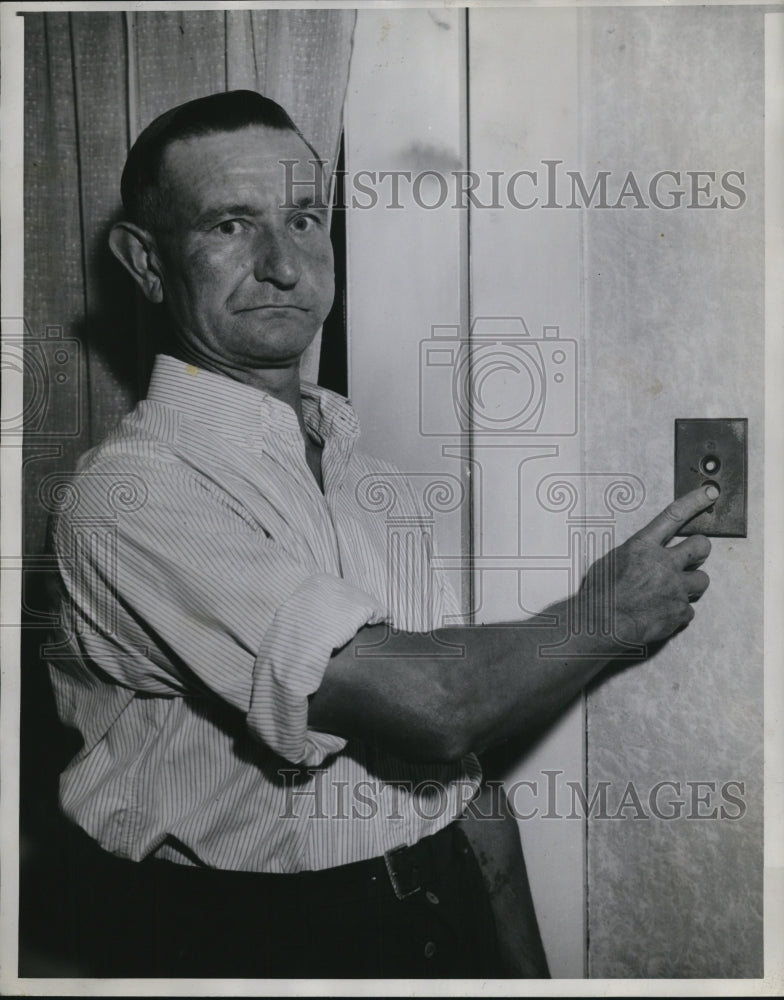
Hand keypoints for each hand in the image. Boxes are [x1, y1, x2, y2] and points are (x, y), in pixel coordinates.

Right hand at [581, 485, 714, 646]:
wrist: (599, 625)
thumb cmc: (598, 595)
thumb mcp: (609, 562)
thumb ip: (634, 555)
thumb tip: (642, 555)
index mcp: (642, 547)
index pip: (674, 516)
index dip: (695, 502)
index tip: (710, 493)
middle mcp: (663, 564)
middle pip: (701, 547)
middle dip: (699, 550)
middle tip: (692, 557)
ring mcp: (674, 589)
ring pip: (702, 580)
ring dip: (690, 585)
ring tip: (670, 592)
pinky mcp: (679, 612)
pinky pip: (688, 610)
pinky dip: (677, 612)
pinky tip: (660, 613)